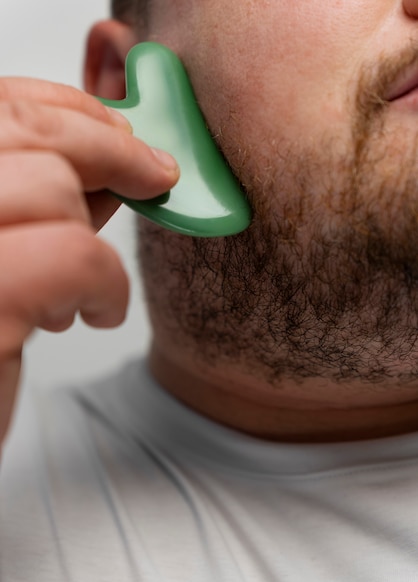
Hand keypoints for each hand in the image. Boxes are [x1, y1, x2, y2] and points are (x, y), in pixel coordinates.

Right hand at [0, 77, 178, 446]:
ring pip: (52, 190)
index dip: (68, 109)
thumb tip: (111, 160)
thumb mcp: (7, 254)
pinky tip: (94, 315)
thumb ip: (41, 201)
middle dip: (111, 147)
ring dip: (94, 238)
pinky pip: (71, 257)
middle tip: (158, 175)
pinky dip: (104, 285)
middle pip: (25, 132)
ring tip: (89, 287)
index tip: (125, 133)